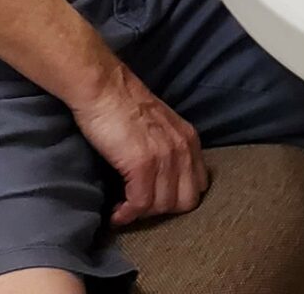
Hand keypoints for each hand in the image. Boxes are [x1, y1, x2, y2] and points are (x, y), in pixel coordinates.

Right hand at [70, 67, 206, 226]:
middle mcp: (183, 149)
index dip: (177, 198)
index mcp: (190, 140)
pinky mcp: (142, 163)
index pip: (199, 185)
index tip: (156, 200)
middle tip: (139, 207)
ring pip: (163, 206)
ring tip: (124, 210)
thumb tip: (163, 179)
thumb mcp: (160, 127)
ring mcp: (165, 157)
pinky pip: (140, 203)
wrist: (105, 88)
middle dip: (162, 210)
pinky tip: (116, 214)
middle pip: (186, 201)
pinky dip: (127, 214)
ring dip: (142, 214)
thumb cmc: (124, 106)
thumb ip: (169, 148)